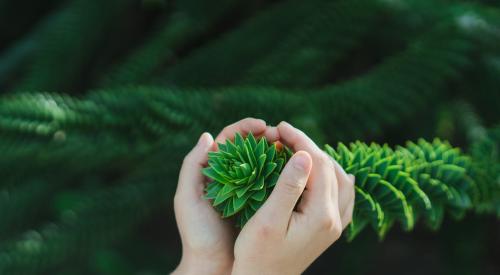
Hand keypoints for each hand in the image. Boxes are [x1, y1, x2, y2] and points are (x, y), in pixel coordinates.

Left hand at [172, 118, 278, 274]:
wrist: (213, 267)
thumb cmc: (198, 234)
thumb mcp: (187, 200)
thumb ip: (192, 167)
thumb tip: (208, 136)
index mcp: (213, 171)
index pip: (230, 140)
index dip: (246, 128)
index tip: (264, 125)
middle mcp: (231, 177)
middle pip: (250, 147)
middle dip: (267, 137)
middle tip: (283, 136)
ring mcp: (247, 190)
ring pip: (264, 163)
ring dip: (277, 152)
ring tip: (292, 148)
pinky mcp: (260, 204)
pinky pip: (273, 183)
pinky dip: (284, 173)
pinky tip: (295, 170)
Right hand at [232, 121, 354, 274]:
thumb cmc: (257, 254)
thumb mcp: (267, 220)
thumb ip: (288, 186)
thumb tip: (304, 154)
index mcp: (322, 216)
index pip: (318, 164)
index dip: (300, 140)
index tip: (280, 127)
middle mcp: (335, 219)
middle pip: (331, 168)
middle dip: (308, 146)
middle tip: (282, 135)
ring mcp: (336, 225)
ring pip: (340, 179)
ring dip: (319, 160)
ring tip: (295, 149)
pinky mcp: (330, 229)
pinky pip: (341, 194)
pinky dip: (328, 176)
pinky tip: (313, 173)